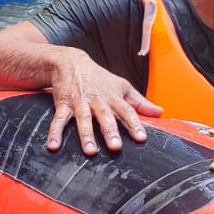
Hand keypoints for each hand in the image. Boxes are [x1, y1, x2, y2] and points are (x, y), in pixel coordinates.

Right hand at [46, 49, 162, 155]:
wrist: (71, 62)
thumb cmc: (99, 78)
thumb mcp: (122, 86)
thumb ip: (140, 102)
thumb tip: (160, 112)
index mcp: (113, 98)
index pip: (127, 111)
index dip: (134, 124)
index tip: (141, 138)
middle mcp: (98, 101)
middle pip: (105, 117)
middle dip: (110, 131)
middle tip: (115, 147)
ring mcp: (80, 102)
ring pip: (83, 119)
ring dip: (86, 135)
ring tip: (90, 151)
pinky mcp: (63, 103)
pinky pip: (59, 119)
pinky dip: (55, 132)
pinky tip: (53, 145)